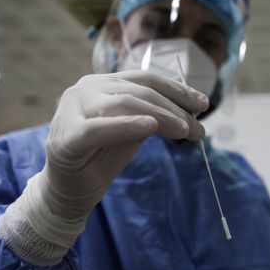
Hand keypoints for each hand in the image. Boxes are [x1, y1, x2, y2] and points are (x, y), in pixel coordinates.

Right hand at [0, 70, 207, 263]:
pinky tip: (151, 127)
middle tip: (198, 130)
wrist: (69, 190)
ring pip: (125, 104)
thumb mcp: (134, 132)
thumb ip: (154, 116)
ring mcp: (72, 108)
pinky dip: (127, 125)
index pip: (147, 79)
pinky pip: (100, 128)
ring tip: (185, 131)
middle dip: (175, 109)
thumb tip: (191, 109)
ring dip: (161, 117)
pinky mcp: (66, 136)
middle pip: (140, 91)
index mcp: (103, 83)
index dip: (177, 89)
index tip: (203, 103)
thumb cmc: (102, 157)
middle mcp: (86, 87)